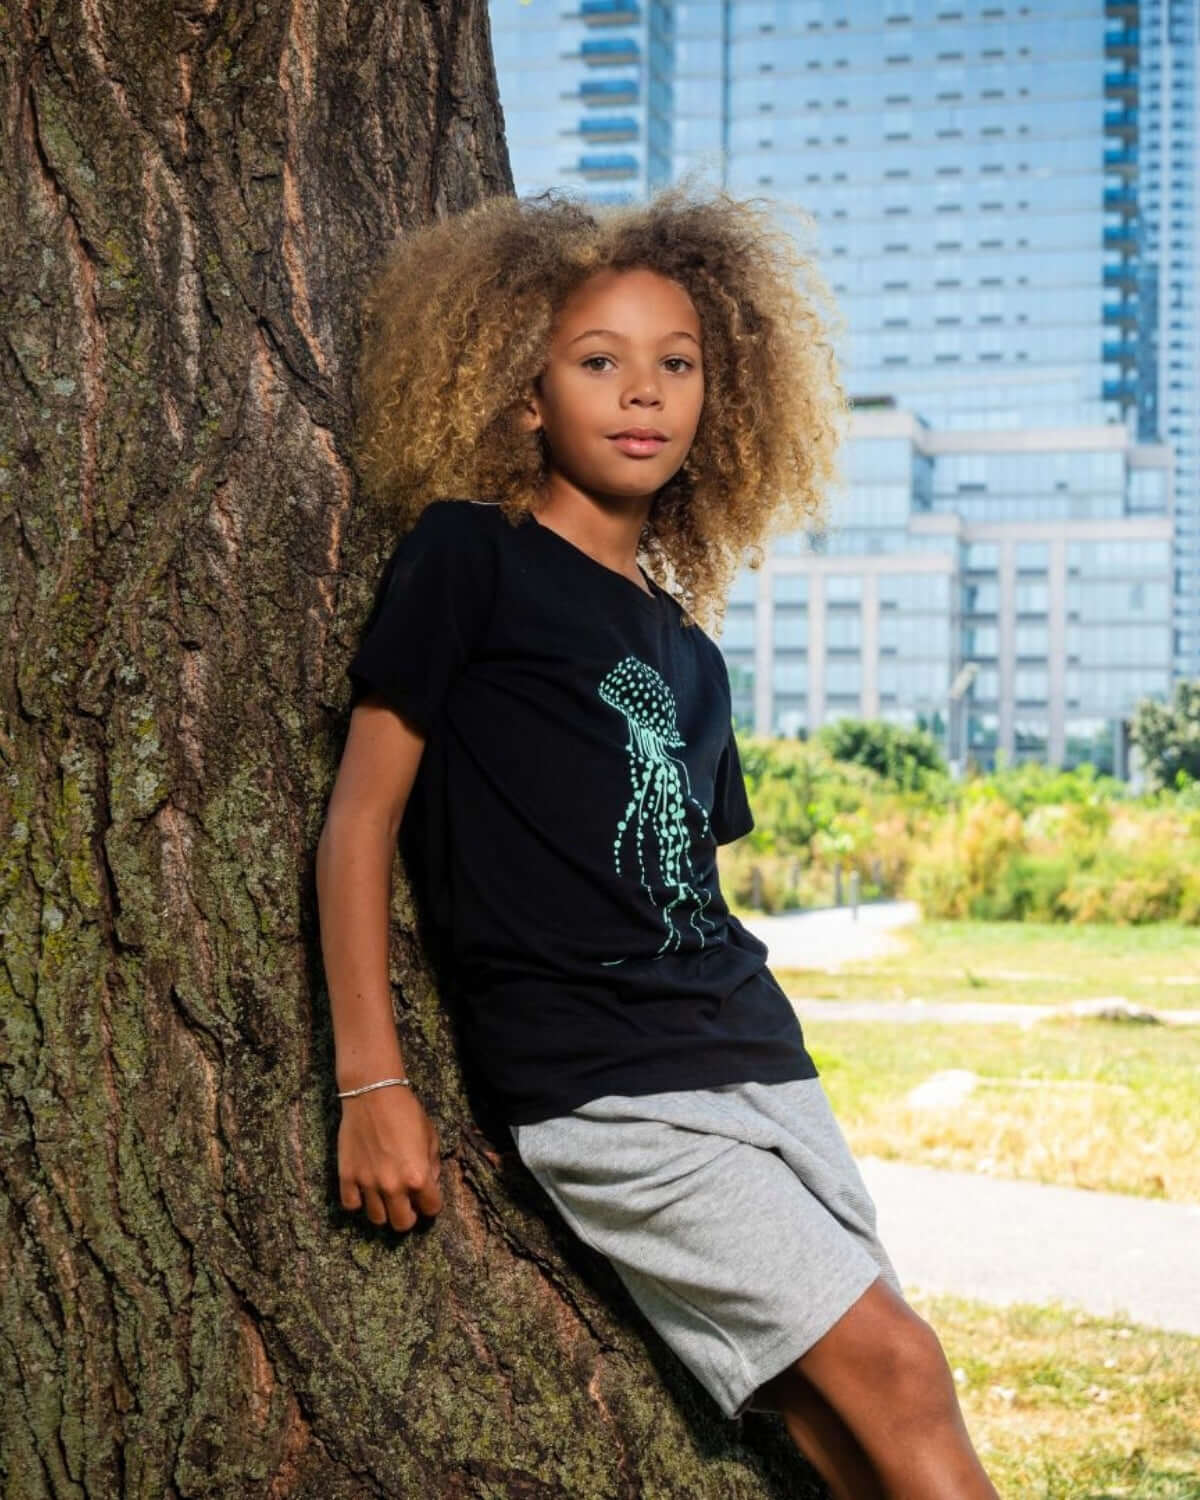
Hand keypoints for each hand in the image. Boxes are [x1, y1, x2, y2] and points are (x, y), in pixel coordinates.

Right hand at [337, 1084, 442, 1231]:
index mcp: (418, 1177)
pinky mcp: (347, 1177)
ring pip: (377, 1219)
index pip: (431, 1209)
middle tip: (407, 1203)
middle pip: (402, 1224)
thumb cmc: (406, 1111)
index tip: (427, 1197)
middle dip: (408, 1215)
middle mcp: (393, 1186)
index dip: (431, 1203)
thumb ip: (432, 1164)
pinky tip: (364, 1189)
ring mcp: (367, 1184)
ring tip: (385, 1196)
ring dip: (384, 1210)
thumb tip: (430, 1182)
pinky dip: (358, 1201)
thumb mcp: (430, 1136)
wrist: (373, 1094)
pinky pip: (351, 1205)